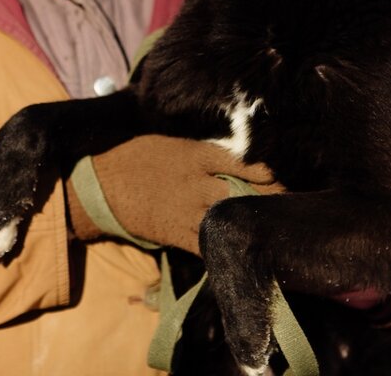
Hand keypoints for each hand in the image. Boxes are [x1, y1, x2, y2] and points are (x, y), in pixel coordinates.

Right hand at [65, 135, 282, 254]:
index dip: (268, 172)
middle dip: (269, 201)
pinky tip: (246, 249)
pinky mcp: (177, 234)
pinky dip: (230, 247)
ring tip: (275, 229)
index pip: (243, 162)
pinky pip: (210, 245)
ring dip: (253, 225)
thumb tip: (241, 156)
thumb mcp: (173, 142)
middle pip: (244, 193)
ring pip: (231, 221)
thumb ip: (205, 152)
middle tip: (289, 206)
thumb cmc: (138, 156)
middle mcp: (196, 183)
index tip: (284, 177)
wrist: (101, 184)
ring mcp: (187, 211)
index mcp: (196, 155)